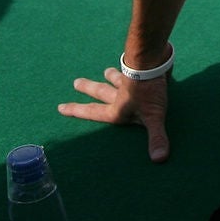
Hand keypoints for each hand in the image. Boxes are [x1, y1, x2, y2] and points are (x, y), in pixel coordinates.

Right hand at [58, 66, 172, 162]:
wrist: (152, 61)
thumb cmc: (149, 92)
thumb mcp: (153, 117)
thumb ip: (156, 137)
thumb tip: (158, 159)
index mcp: (117, 108)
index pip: (93, 112)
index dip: (77, 111)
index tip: (61, 107)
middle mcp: (119, 93)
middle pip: (101, 91)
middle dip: (88, 88)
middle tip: (76, 82)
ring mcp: (128, 79)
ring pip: (116, 78)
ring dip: (110, 76)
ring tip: (106, 71)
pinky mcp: (139, 68)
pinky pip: (132, 68)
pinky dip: (129, 66)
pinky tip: (130, 62)